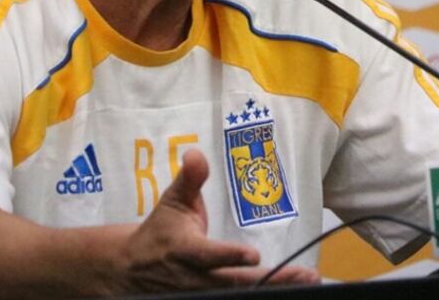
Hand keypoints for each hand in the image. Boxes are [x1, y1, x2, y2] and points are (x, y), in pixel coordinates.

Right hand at [118, 149, 318, 291]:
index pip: (210, 255)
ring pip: (239, 296)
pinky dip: (261, 295)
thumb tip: (196, 153)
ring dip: (274, 288)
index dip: (230, 256)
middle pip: (236, 282)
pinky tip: (288, 289)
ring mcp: (200, 294)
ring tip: (306, 281)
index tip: (253, 254)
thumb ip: (189, 179)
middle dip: (272, 279)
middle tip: (305, 275)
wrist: (132, 269)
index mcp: (186, 249)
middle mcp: (196, 278)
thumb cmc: (160, 231)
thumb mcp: (172, 202)